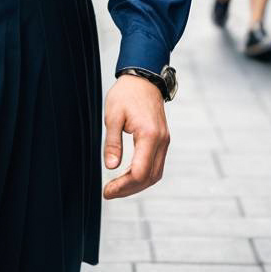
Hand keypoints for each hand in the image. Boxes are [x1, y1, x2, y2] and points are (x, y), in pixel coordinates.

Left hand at [102, 74, 169, 198]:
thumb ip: (112, 142)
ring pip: (155, 174)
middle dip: (129, 189)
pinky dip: (143, 175)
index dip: (123, 186)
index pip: (139, 173)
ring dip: (137, 185)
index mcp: (149, 135)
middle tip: (109, 192)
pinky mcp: (162, 140)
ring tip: (117, 187)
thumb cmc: (126, 93)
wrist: (144, 78)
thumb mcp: (113, 115)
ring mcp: (164, 141)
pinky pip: (156, 165)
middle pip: (149, 178)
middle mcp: (161, 141)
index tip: (106, 191)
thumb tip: (110, 167)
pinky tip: (129, 176)